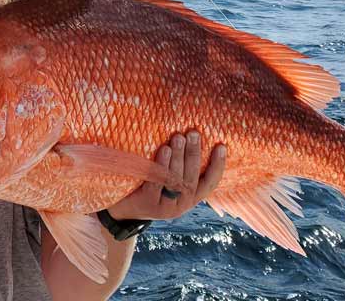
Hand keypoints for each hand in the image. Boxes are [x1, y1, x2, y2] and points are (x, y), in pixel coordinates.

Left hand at [105, 132, 225, 221]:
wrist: (123, 211)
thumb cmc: (149, 187)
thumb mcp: (168, 181)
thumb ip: (181, 167)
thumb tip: (188, 134)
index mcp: (191, 198)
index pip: (210, 183)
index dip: (218, 165)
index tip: (221, 146)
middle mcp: (182, 205)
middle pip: (191, 178)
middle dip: (194, 154)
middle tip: (193, 133)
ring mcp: (166, 208)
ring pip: (176, 181)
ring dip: (179, 157)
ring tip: (179, 137)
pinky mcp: (150, 205)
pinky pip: (157, 183)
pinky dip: (162, 166)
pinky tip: (165, 150)